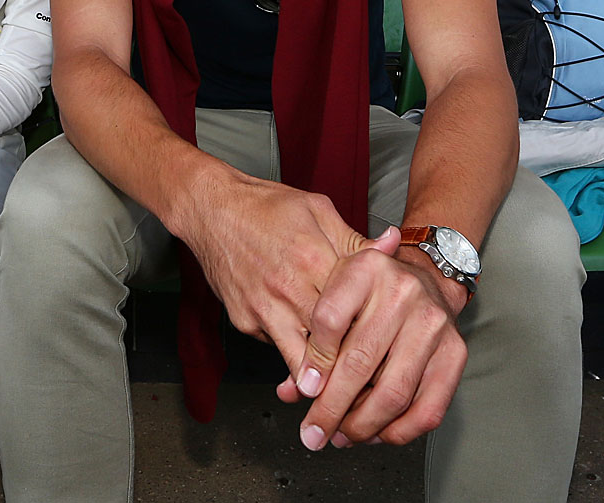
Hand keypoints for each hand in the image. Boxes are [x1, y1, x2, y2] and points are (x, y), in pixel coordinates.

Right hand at [174, 167, 394, 392]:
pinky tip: (308, 360)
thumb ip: (355, 238)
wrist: (210, 209)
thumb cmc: (263, 207)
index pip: (355, 308)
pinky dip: (292, 354)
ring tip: (343, 396)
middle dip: (353, 368)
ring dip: (322, 380)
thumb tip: (393, 245)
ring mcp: (263, 308)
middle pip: (331, 343)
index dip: (375, 333)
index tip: (392, 352)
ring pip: (301, 361)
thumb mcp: (317, 210)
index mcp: (314, 258)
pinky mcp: (244, 321)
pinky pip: (275, 346)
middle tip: (375, 389)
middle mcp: (288, 288)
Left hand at [276, 241, 466, 450]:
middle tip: (314, 431)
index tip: (304, 389)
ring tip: (342, 435)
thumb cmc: (371, 291)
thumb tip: (294, 390)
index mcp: (366, 269)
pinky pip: (428, 408)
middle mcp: (403, 292)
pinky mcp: (455, 352)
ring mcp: (432, 324)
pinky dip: (399, 431)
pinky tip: (377, 434)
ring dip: (363, 425)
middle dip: (331, 407)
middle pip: (359, 362)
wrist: (425, 279)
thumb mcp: (335, 291)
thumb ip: (311, 337)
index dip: (313, 362)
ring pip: (393, 392)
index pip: (329, 319)